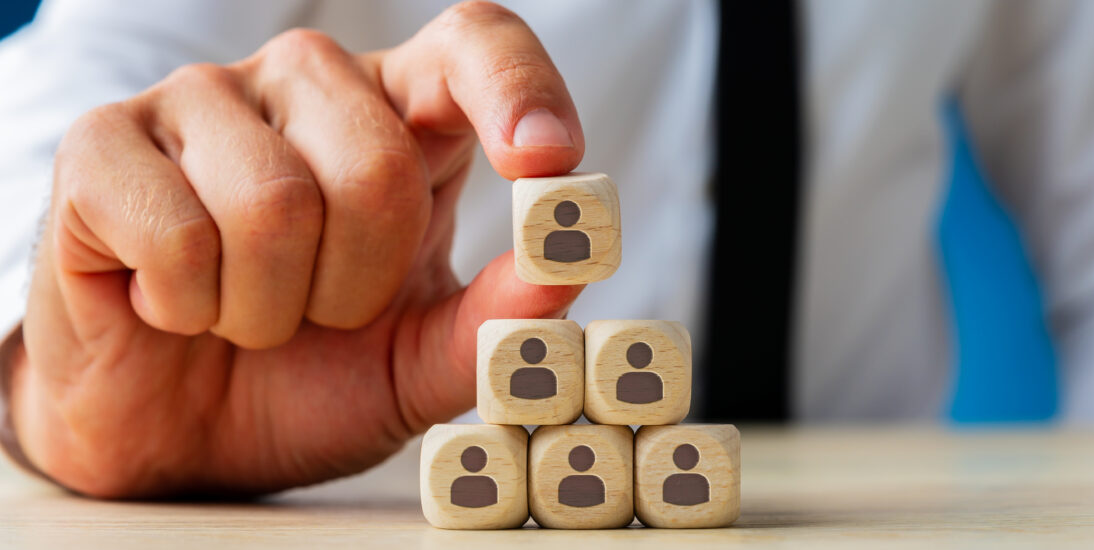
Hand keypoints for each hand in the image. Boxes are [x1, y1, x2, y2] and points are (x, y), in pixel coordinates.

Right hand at [11, 1, 584, 497]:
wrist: (182, 432)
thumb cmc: (308, 378)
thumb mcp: (418, 363)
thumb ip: (494, 320)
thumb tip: (567, 265)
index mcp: (400, 118)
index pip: (474, 45)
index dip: (518, 89)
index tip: (548, 164)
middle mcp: (306, 86)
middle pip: (378, 164)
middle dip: (359, 285)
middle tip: (321, 314)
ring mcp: (202, 101)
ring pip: (276, 202)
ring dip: (273, 306)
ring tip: (249, 313)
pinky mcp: (105, 143)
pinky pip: (181, 231)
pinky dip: (192, 306)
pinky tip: (176, 302)